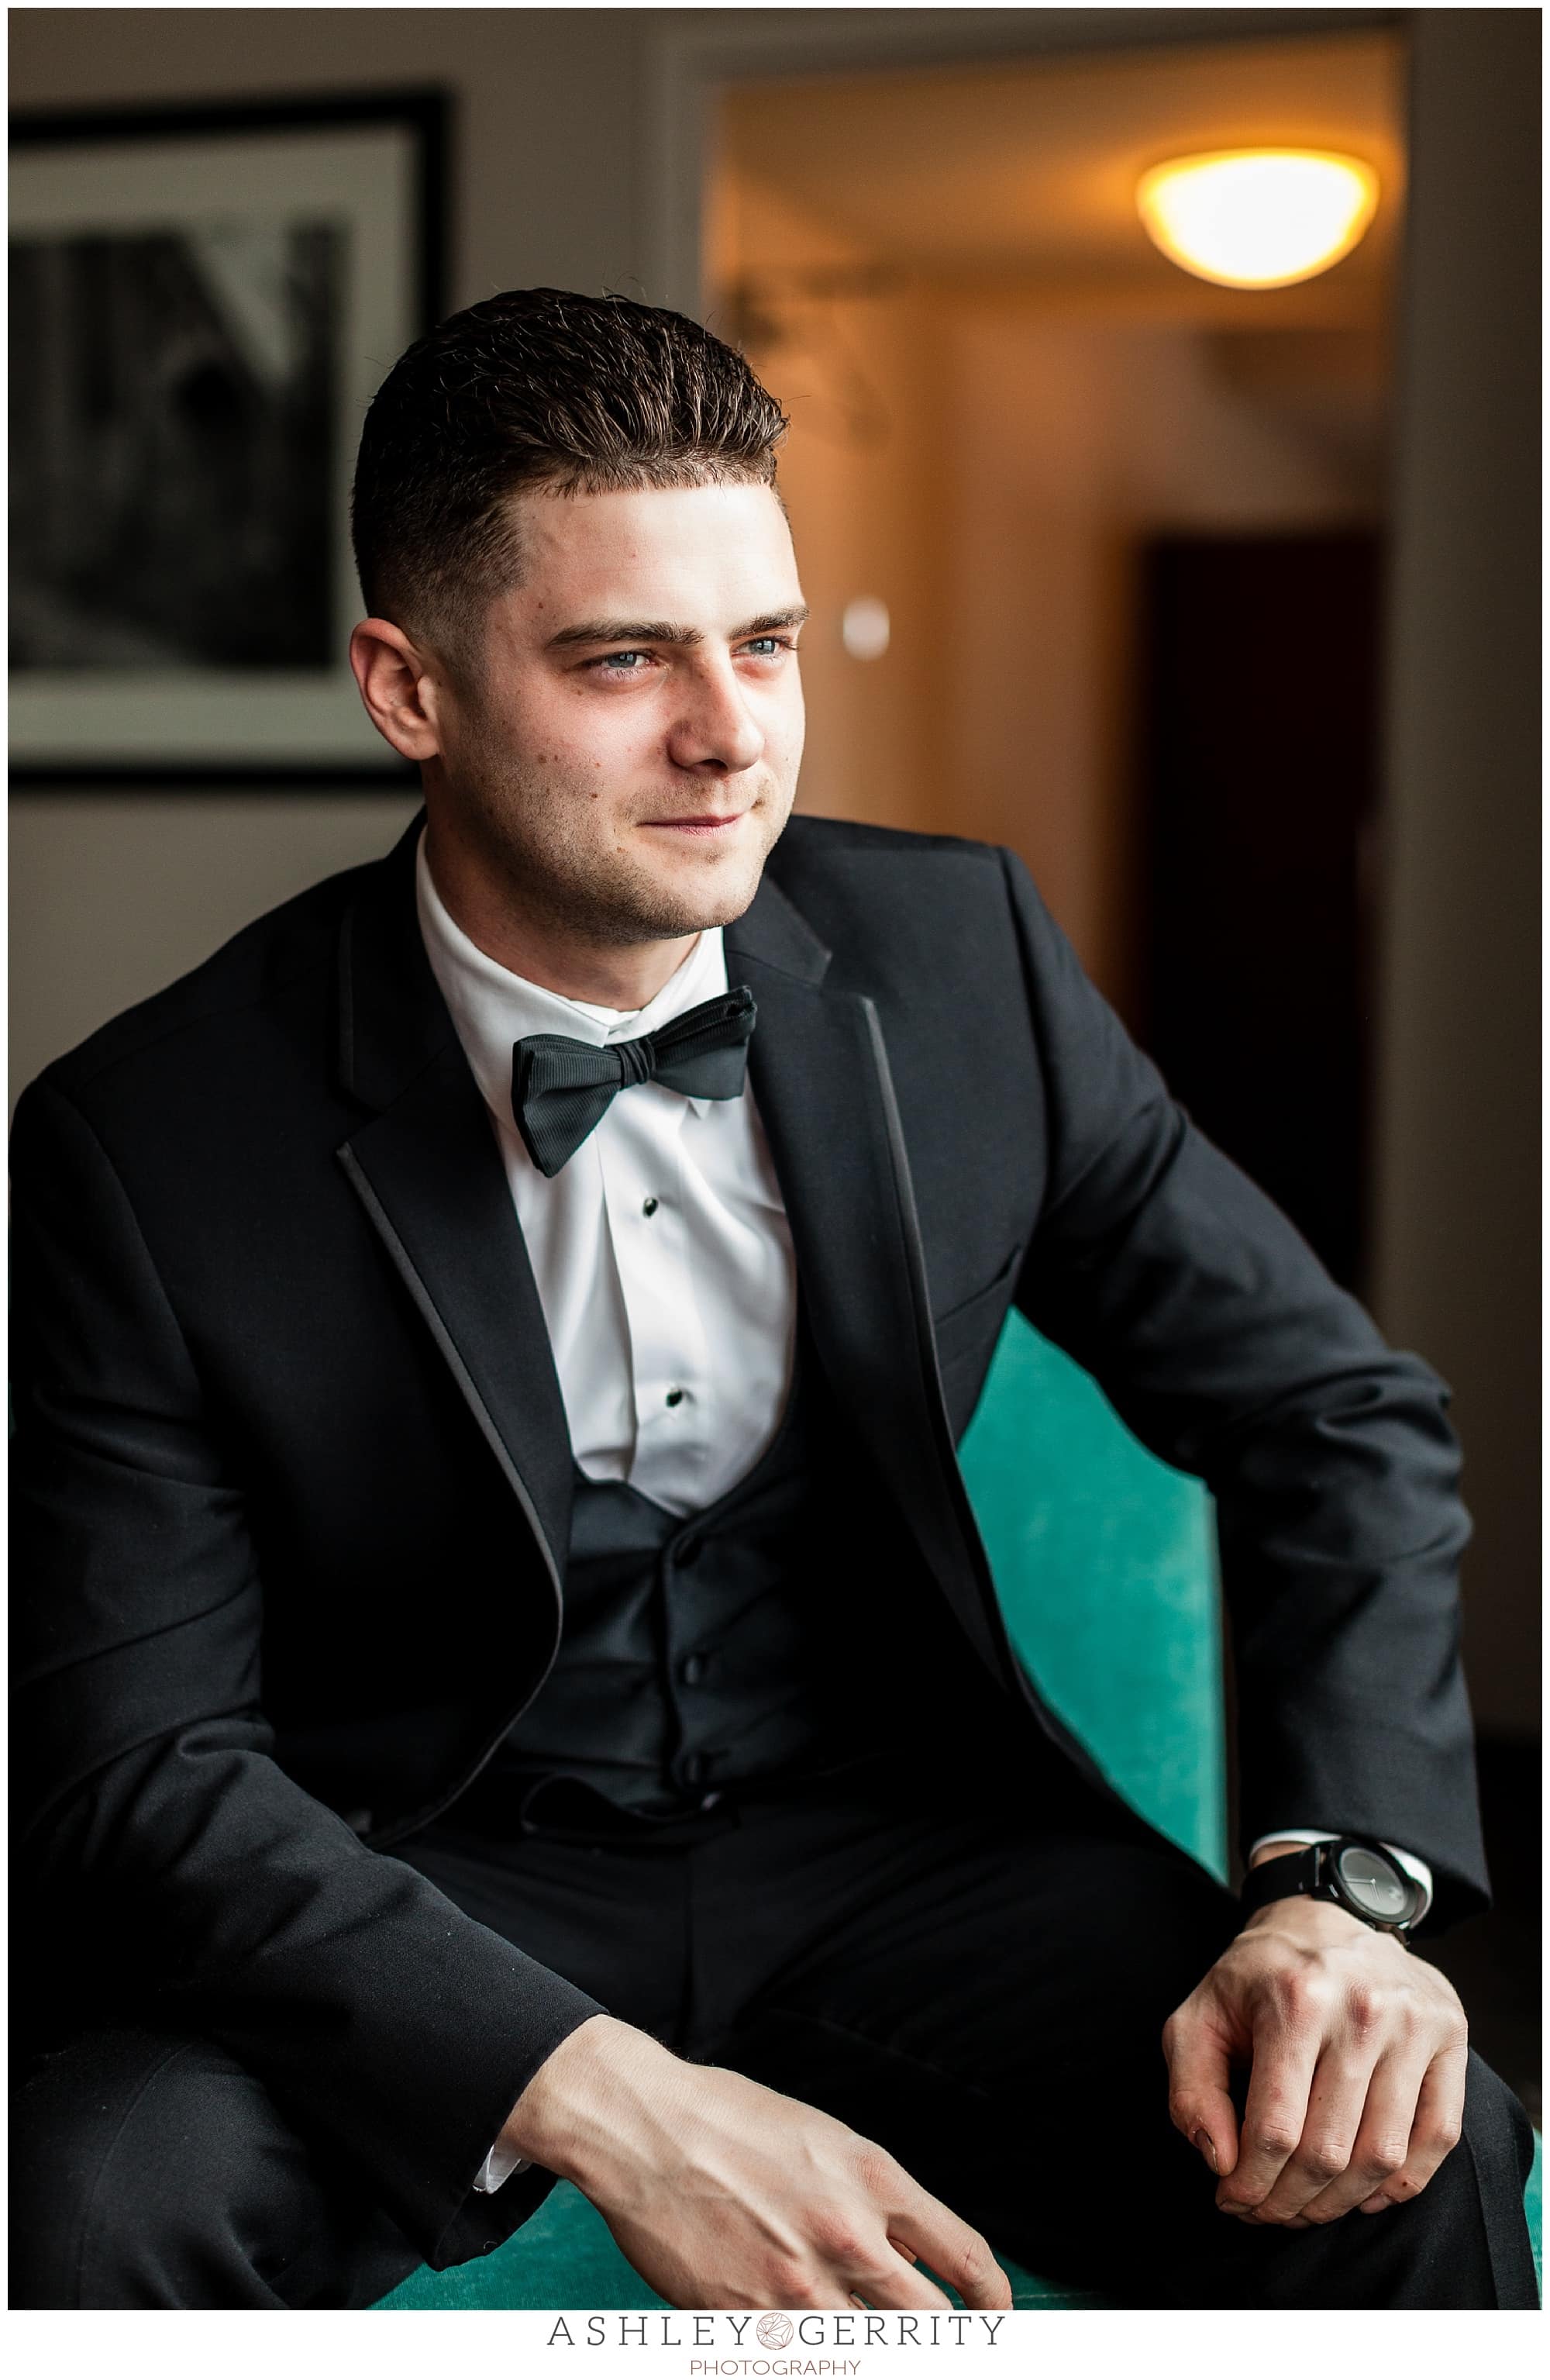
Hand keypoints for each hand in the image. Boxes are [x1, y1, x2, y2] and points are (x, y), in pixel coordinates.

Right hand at [502, 2013, 1012, 2310]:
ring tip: (859, 2336)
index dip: (993, 2300)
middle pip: (931, 2325)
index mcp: (872, 2179)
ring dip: (872, 2350)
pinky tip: (807, 2339)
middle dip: (945, 2345)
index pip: (965, 2258)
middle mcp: (847, 2236)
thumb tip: (912, 2256)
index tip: (995, 2317)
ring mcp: (798, 2288)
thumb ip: (872, 2199)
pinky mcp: (747, 2323)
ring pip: (870, 2353)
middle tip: (943, 2348)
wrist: (642, 2129)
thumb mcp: (821, 2140)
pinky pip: (803, 2360)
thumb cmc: (727, 2122)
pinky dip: (814, 2354)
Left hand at [1162, 1873, 1467, 2228]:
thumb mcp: (1199, 2017)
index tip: (1231, 2198)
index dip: (1249, 2183)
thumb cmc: (1255, 1979)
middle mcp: (1362, 2009)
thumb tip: (1220, 2161)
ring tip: (1306, 2205)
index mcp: (1295, 2000)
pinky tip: (1362, 2193)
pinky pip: (1437, 2138)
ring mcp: (1414, 2022)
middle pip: (1329, 2152)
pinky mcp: (1448, 2035)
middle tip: (1265, 2211)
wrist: (1325, 1917)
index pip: (1275, 2129)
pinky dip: (1400, 2184)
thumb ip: (1191, 2090)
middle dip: (1289, 2203)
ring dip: (1339, 2204)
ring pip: (1383, 2156)